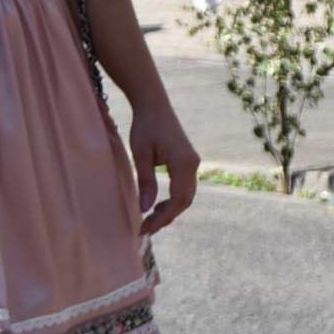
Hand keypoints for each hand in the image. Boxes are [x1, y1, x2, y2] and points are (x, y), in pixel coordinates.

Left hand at [129, 104, 199, 235]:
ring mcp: (192, 162)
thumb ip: (146, 182)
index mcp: (183, 163)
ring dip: (171, 209)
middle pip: (185, 200)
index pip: (177, 199)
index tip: (144, 228)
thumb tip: (145, 209)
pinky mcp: (188, 160)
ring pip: (187, 195)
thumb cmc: (145, 127)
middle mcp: (193, 163)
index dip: (162, 217)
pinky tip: (158, 204)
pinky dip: (173, 199)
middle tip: (145, 228)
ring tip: (150, 219)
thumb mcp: (141, 155)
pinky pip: (185, 186)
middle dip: (166, 217)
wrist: (154, 105)